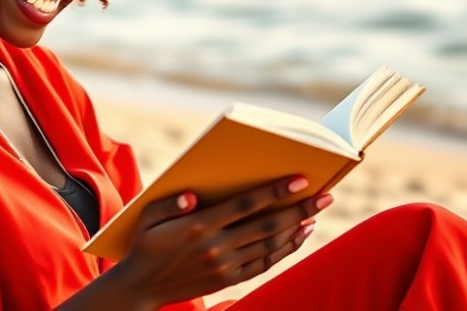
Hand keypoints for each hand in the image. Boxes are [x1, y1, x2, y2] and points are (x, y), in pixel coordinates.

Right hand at [110, 176, 332, 307]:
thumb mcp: (146, 216)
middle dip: (299, 209)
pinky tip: (299, 235)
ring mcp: (225, 266)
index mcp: (199, 226)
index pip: (245, 206)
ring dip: (297, 228)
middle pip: (267, 226)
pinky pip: (265, 264)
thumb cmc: (144, 243)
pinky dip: (285, 250)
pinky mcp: (228, 279)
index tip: (300, 179)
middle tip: (325, 195)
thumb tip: (191, 195)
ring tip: (316, 213)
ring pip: (270, 246)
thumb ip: (168, 203)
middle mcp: (216, 247)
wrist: (140, 287)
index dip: (274, 192)